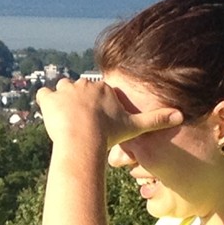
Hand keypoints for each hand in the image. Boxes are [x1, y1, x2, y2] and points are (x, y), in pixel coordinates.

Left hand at [36, 78, 180, 154]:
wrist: (84, 139)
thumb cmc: (109, 134)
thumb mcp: (135, 126)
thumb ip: (156, 120)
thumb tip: (181, 115)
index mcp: (103, 88)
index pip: (98, 90)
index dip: (98, 103)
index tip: (98, 117)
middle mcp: (84, 85)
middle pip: (80, 88)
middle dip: (80, 101)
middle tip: (81, 121)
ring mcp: (65, 90)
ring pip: (61, 88)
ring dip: (62, 100)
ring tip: (65, 118)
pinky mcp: (49, 99)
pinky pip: (43, 94)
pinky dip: (44, 102)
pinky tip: (50, 114)